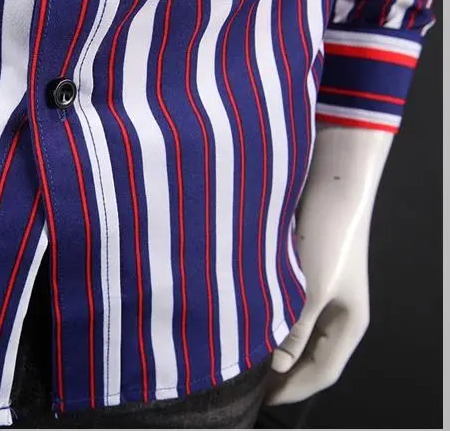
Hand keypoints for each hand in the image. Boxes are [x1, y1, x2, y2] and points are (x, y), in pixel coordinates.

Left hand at [265, 125, 392, 404]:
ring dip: (267, 345)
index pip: (321, 373)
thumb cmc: (328, 237)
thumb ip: (294, 330)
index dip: (291, 391)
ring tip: (236, 356)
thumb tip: (275, 365)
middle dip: (278, 373)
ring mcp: (315, 294)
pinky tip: (237, 320)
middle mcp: (334, 313)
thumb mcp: (311, 290)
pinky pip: (279, 308)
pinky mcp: (297, 274)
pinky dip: (262, 319)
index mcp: (349, 324)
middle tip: (240, 383)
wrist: (328, 183)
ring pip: (289, 332)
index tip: (259, 401)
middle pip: (305, 357)